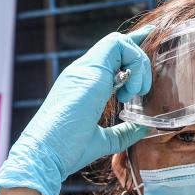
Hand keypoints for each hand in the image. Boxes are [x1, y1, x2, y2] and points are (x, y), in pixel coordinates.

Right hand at [0, 26, 153, 194]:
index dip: (131, 48)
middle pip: (116, 44)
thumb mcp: (102, 140)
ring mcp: (84, 68)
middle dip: (139, 59)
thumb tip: (143, 127)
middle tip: (142, 90)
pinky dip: (135, 64)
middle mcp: (82, 72)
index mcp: (83, 84)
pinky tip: (131, 90)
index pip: (109, 56)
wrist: (45, 154)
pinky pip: (119, 46)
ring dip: (138, 64)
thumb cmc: (66, 152)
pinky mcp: (90, 69)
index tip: (149, 40)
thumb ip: (123, 132)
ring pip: (120, 42)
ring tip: (137, 93)